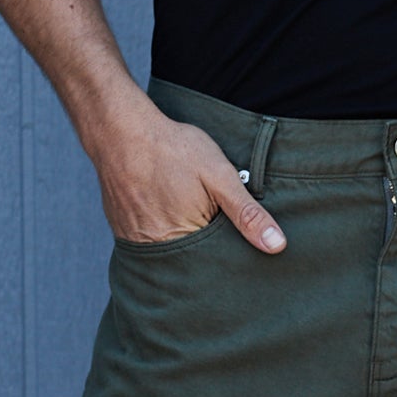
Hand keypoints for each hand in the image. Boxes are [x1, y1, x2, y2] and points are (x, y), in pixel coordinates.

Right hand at [90, 101, 286, 252]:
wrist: (119, 130)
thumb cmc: (172, 149)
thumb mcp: (219, 175)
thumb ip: (247, 213)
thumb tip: (277, 246)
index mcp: (187, 243)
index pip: (218, 266)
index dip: (231, 256)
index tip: (238, 244)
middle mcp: (160, 252)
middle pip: (194, 267)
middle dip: (208, 254)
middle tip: (207, 219)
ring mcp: (139, 244)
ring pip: (173, 258)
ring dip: (185, 246)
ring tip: (185, 214)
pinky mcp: (125, 235)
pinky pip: (151, 247)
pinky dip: (163, 237)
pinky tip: (166, 214)